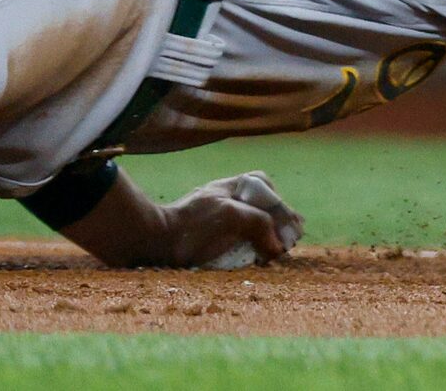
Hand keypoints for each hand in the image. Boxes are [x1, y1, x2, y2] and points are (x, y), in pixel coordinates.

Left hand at [154, 171, 303, 268]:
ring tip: (279, 253)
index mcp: (233, 187)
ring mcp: (221, 221)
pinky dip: (256, 249)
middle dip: (279, 224)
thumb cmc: (191, 225)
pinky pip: (243, 242)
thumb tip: (278, 245)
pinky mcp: (214, 242)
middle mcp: (229, 201)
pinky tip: (262, 259)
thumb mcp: (230, 215)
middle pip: (264, 208)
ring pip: (255, 226)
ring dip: (269, 239)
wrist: (154, 245)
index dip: (281, 206)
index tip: (289, 225)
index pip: (266, 188)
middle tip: (290, 241)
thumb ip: (260, 222)